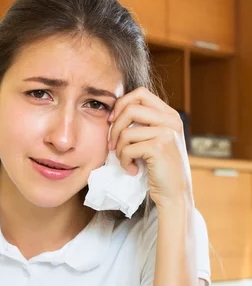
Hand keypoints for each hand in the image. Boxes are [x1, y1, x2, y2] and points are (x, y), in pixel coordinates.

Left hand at [108, 87, 192, 209]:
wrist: (174, 192)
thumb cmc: (158, 168)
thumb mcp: (153, 140)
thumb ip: (142, 125)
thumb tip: (113, 113)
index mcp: (169, 115)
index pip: (140, 93)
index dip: (121, 104)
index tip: (112, 121)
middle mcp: (170, 120)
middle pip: (130, 109)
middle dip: (114, 129)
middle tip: (112, 146)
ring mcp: (167, 133)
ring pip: (126, 132)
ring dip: (119, 150)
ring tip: (126, 161)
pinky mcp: (159, 148)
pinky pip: (127, 149)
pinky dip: (124, 161)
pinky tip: (132, 169)